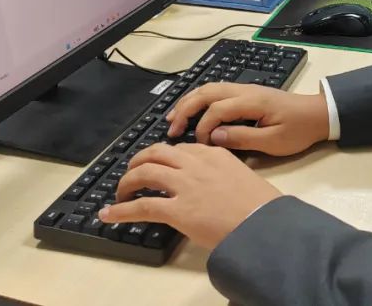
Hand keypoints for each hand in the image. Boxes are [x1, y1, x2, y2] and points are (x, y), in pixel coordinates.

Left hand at [98, 143, 279, 249]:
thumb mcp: (243, 176)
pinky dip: (121, 211)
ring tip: (120, 193)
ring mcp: (184, 185)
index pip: (180, 148)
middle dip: (139, 161)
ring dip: (126, 182)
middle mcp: (195, 164)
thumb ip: (224, 172)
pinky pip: (141, 206)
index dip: (164, 156)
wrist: (263, 223)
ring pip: (144, 173)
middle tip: (133, 174)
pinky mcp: (176, 210)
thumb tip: (214, 184)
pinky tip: (109, 215)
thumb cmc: (260, 205)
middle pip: (156, 153)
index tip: (159, 165)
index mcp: (213, 154)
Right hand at [167, 82, 329, 155]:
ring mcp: (245, 89)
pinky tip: (191, 113)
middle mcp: (245, 90)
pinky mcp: (246, 93)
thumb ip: (243, 138)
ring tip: (172, 119)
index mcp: (252, 101)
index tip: (200, 147)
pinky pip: (216, 92)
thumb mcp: (274, 142)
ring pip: (209, 89)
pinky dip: (199, 100)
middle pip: (206, 93)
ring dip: (188, 102)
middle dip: (185, 109)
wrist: (318, 114)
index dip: (204, 128)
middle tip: (171, 129)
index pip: (217, 110)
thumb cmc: (298, 130)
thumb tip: (215, 137)